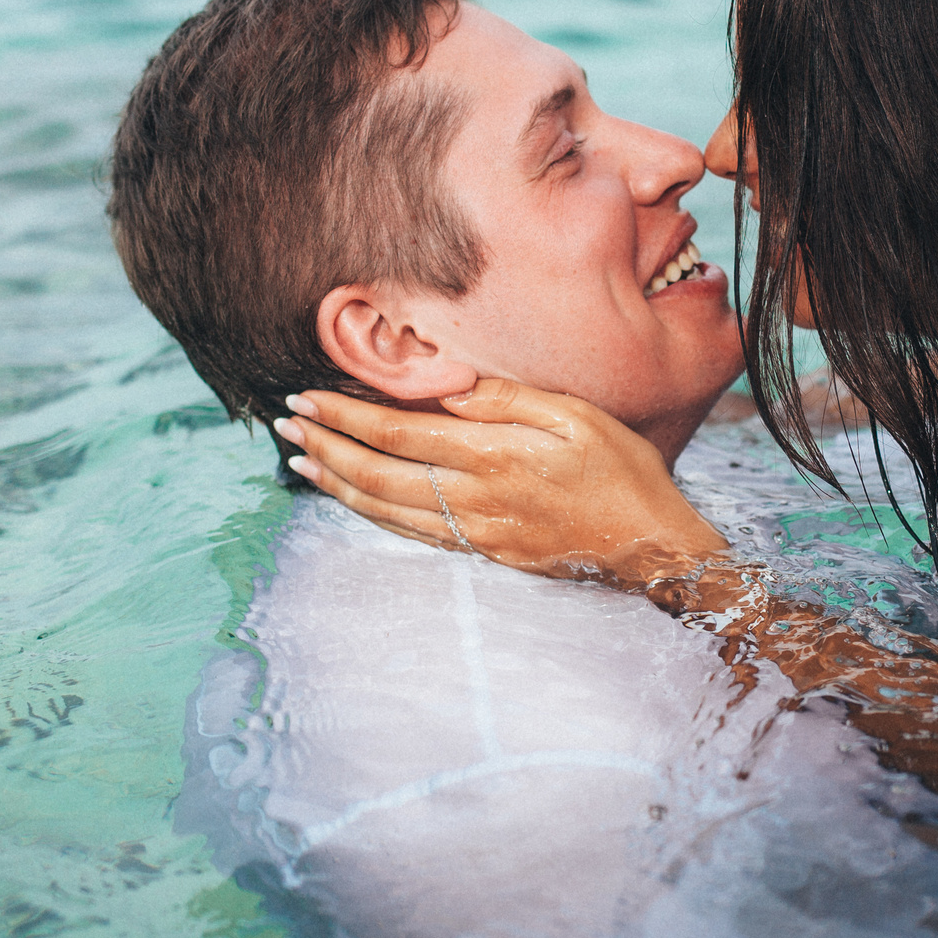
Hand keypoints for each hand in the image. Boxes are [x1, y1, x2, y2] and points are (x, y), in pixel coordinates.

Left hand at [274, 378, 729, 582]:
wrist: (652, 546)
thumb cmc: (622, 471)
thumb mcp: (574, 415)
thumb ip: (506, 399)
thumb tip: (446, 385)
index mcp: (493, 456)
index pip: (398, 432)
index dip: (346, 415)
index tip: (306, 398)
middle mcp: (475, 498)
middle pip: (377, 474)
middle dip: (326, 447)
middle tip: (285, 426)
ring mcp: (476, 532)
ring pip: (386, 510)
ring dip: (337, 485)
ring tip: (301, 463)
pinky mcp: (484, 553)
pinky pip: (413, 533)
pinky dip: (372, 515)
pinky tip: (353, 499)